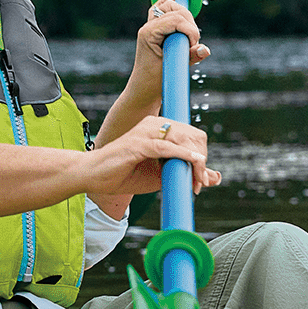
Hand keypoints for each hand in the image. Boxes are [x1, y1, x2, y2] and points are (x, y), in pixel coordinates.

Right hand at [82, 115, 221, 201]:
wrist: (92, 176)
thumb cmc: (123, 174)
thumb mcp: (161, 176)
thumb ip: (184, 173)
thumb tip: (216, 177)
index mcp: (158, 128)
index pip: (193, 135)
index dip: (202, 156)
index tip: (202, 179)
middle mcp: (153, 125)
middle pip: (194, 135)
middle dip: (202, 160)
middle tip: (200, 183)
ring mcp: (145, 132)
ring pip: (184, 139)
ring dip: (195, 162)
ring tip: (197, 181)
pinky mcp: (138, 143)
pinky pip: (167, 147)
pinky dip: (183, 155)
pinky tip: (194, 163)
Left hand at [135, 0, 209, 73]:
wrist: (143, 88)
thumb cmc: (156, 80)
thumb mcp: (176, 68)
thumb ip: (191, 57)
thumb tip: (205, 50)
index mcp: (149, 33)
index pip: (177, 19)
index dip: (190, 31)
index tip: (193, 47)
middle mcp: (148, 26)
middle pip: (176, 11)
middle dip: (189, 25)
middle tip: (191, 44)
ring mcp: (151, 26)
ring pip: (171, 8)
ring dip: (185, 18)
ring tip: (188, 37)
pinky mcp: (155, 29)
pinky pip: (161, 8)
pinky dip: (169, 0)